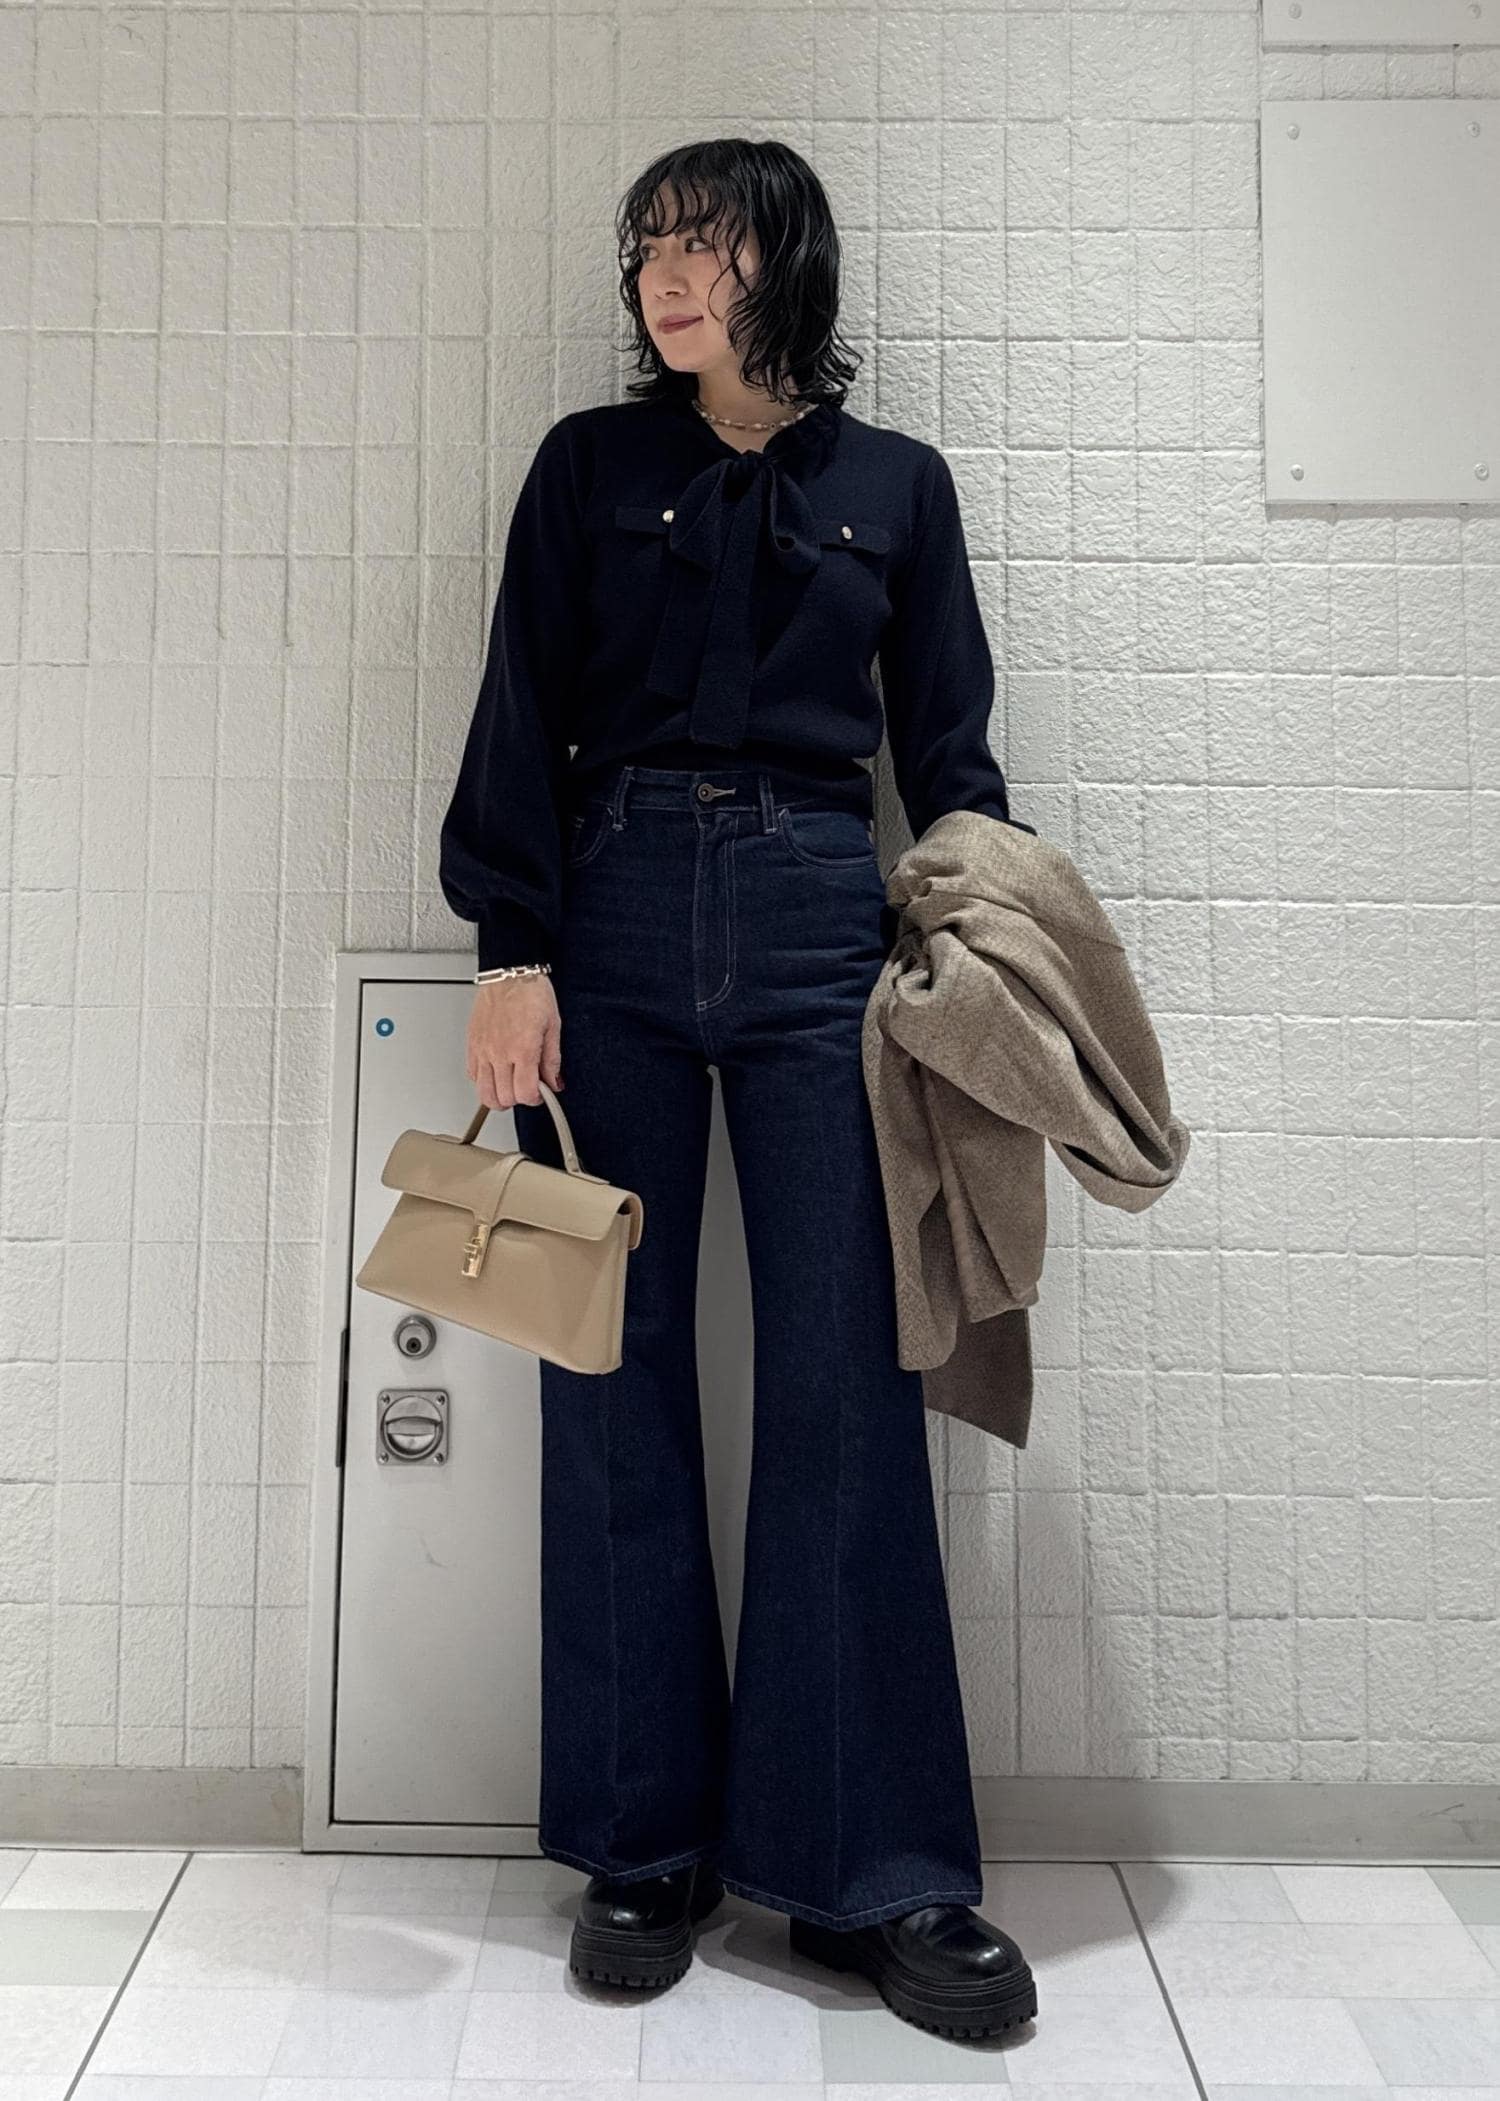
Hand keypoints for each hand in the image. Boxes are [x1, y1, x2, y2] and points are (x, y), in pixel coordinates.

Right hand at [467, 974, 562, 1110]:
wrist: (509, 974)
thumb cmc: (531, 993)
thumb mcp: (553, 1026)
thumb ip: (552, 1059)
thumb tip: (554, 1081)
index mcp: (522, 1049)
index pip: (525, 1092)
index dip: (536, 1099)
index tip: (541, 1092)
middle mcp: (499, 1052)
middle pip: (504, 1098)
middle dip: (519, 1099)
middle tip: (528, 1088)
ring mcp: (483, 1050)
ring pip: (484, 1093)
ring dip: (499, 1097)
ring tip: (511, 1087)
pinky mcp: (472, 1045)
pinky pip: (472, 1075)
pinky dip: (484, 1082)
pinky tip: (496, 1073)